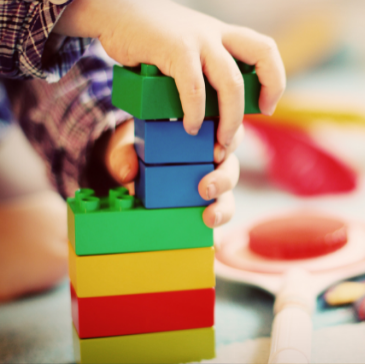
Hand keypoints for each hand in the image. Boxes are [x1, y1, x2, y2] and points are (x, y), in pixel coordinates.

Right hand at [54, 0, 285, 150]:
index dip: (274, 78)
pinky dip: (194, 112)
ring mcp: (198, 39)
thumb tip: (213, 112)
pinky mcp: (174, 48)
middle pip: (263, 54)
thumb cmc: (149, 39)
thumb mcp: (187, 48)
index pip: (265, 50)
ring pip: (231, 83)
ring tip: (219, 141)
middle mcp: (216, 34)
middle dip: (268, 91)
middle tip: (254, 121)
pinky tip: (188, 126)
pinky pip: (194, 87)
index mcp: (223, 35)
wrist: (115, 9)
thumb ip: (203, 70)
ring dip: (230, 118)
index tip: (267, 106)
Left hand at [103, 119, 243, 227]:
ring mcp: (210, 187)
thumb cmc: (137, 149)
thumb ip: (124, 154)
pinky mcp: (203, 209)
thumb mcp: (128, 146)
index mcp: (203, 136)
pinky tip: (211, 240)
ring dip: (223, 208)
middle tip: (206, 188)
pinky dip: (215, 230)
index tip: (216, 152)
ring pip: (228, 196)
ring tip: (209, 217)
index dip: (230, 140)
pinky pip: (214, 218)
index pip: (228, 133)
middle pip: (231, 167)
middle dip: (224, 179)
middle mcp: (212, 162)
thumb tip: (128, 173)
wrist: (129, 169)